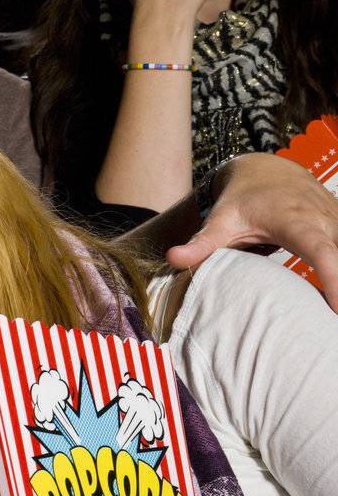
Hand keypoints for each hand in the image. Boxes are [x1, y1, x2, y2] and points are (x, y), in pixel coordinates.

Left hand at [166, 152, 337, 312]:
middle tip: (335, 325)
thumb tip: (173, 258)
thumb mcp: (221, 220)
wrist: (267, 170)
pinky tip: (336, 301)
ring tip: (334, 320)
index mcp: (295, 220)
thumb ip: (201, 243)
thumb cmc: (242, 199)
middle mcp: (324, 219)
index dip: (335, 278)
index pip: (322, 251)